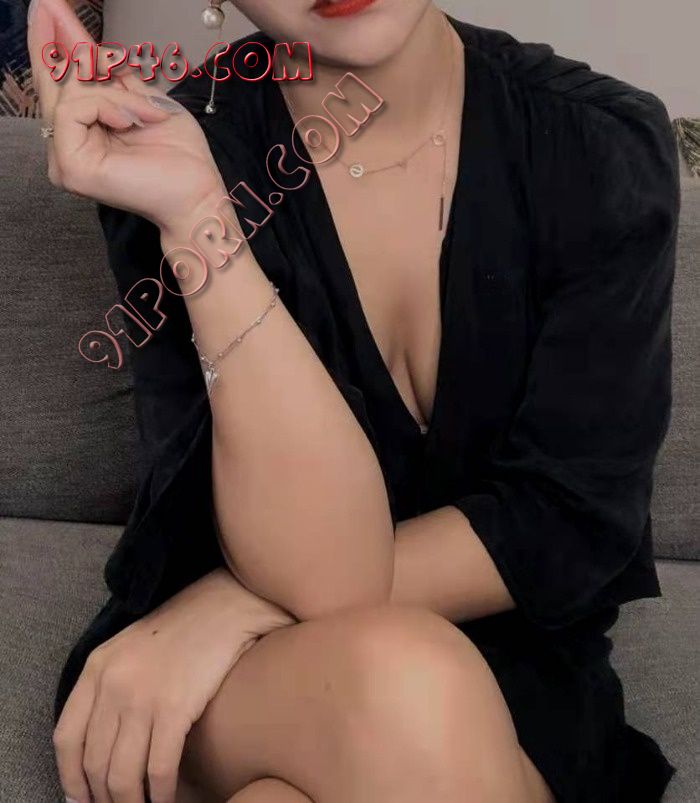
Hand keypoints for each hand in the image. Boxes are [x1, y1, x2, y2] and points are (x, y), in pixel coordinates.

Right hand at [27, 0, 226, 233]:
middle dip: (53, 41)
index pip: (66, 86)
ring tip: (148, 114)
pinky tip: (134, 121)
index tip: (50, 7)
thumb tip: (86, 46)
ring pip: (70, 95)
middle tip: (48, 1)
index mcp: (88, 134)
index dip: (55, 46)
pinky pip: (74, 110)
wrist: (197, 192)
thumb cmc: (180, 157)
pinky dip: (110, 107)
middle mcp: (71, 146)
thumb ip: (113, 80)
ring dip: (116, 95)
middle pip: (55, 85)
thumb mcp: (145, 102)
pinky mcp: (70, 167)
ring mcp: (66, 159)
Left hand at [53, 569, 295, 802]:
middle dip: (104, 798)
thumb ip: (111, 687)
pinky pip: (159, 769)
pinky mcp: (176, 707)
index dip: (71, 779)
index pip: (66, 739)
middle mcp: (113, 683)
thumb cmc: (186, 628)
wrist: (227, 605)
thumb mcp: (133, 648)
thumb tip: (103, 745)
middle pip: (94, 763)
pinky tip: (168, 800)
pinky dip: (161, 795)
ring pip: (123, 775)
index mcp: (97, 667)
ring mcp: (143, 696)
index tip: (84, 799)